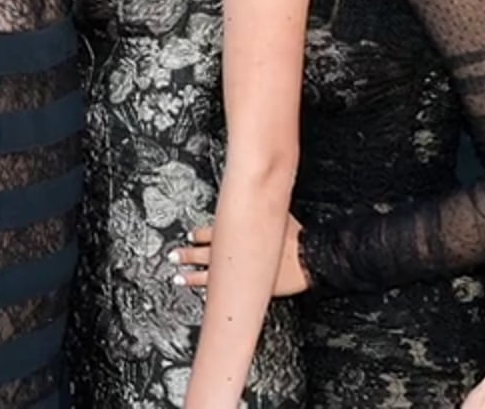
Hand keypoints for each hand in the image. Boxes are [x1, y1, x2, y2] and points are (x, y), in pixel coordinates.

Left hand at [171, 216, 310, 296]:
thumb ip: (262, 209)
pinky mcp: (250, 287)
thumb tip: (260, 193)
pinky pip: (225, 290)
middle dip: (188, 254)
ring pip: (210, 273)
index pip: (214, 233)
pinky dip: (211, 289)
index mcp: (242, 232)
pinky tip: (200, 291)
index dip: (200, 235)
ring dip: (192, 273)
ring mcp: (243, 272)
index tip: (190, 235)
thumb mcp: (277, 213)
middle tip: (174, 255)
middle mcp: (238, 252)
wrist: (310, 257)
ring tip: (178, 275)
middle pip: (207, 252)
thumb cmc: (297, 236)